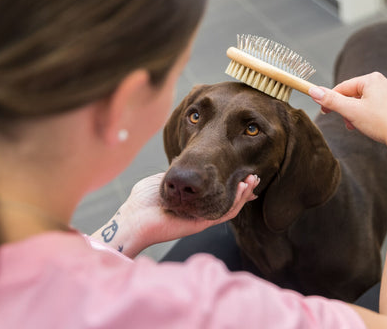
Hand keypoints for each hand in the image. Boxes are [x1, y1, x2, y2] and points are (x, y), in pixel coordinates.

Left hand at [121, 172, 258, 251]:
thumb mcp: (162, 180)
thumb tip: (187, 162)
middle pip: (228, 200)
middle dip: (242, 188)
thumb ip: (176, 174)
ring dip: (244, 194)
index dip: (230, 184)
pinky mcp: (201, 224)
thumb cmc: (142, 201)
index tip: (240, 171)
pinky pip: (224, 214)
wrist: (133, 217)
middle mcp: (199, 210)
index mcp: (192, 201)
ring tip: (253, 180)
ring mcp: (201, 217)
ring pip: (230, 207)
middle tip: (253, 175)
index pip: (216, 192)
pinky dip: (236, 202)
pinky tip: (243, 189)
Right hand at [308, 72, 386, 150]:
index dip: (331, 100)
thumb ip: (331, 101)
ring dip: (357, 115)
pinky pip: (378, 108)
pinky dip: (370, 117)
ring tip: (359, 128)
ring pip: (367, 103)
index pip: (344, 87)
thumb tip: (313, 90)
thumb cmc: (381, 122)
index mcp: (372, 79)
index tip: (323, 112)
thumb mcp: (351, 111)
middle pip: (355, 94)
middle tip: (346, 123)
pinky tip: (372, 129)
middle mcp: (385, 82)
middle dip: (347, 110)